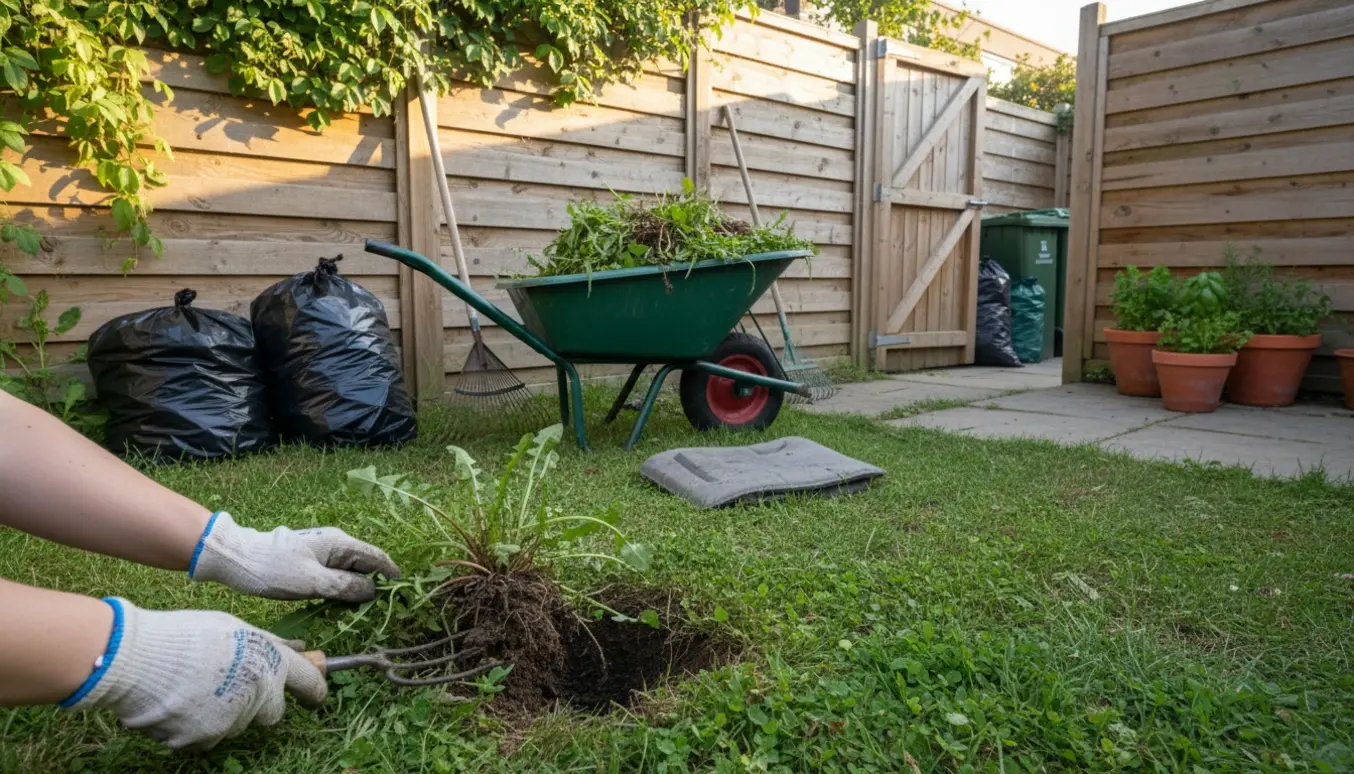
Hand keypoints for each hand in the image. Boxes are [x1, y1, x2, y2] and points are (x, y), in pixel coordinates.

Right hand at [64, 598, 325, 749]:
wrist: (138, 657)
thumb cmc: (187, 634)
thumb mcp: (237, 628)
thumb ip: (269, 643)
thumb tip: (299, 647)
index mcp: (271, 664)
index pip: (309, 682)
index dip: (316, 689)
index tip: (318, 695)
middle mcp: (258, 697)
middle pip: (271, 712)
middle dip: (258, 702)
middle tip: (231, 684)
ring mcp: (229, 723)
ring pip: (235, 724)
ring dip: (222, 713)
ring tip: (194, 686)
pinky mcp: (200, 740)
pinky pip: (204, 737)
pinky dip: (194, 725)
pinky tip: (177, 702)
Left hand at [189, 512, 400, 601]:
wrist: (236, 558)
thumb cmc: (273, 568)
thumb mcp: (311, 581)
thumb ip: (344, 586)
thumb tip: (372, 591)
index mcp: (340, 543)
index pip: (377, 557)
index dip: (393, 575)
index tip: (404, 594)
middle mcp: (335, 544)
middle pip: (366, 565)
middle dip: (376, 586)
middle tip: (383, 611)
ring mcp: (323, 553)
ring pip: (350, 572)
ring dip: (358, 591)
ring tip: (363, 614)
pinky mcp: (312, 563)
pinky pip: (336, 576)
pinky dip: (342, 590)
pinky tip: (340, 607)